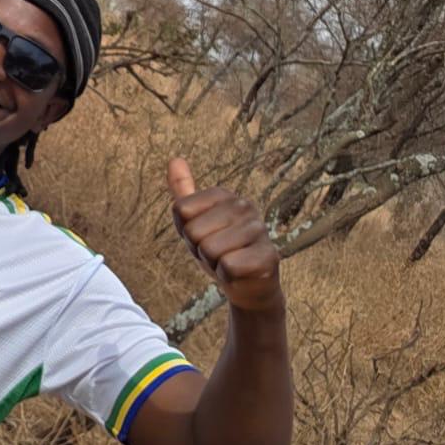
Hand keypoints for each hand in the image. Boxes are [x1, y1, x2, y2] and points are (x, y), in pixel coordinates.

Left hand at [168, 158, 282, 313]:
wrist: (248, 286)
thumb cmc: (219, 250)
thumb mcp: (195, 221)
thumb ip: (183, 191)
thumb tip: (175, 159)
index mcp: (225, 195)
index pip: (181, 209)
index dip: (186, 231)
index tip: (204, 236)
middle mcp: (244, 206)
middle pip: (193, 231)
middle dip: (199, 249)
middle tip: (216, 253)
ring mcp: (259, 230)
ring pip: (209, 250)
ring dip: (214, 264)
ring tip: (228, 262)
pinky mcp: (269, 256)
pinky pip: (228, 267)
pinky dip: (228, 276)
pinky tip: (240, 273)